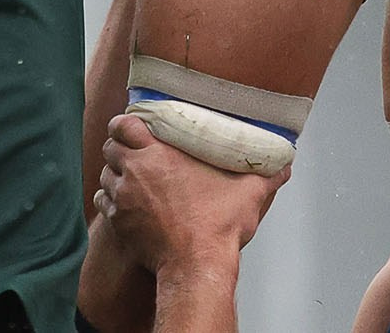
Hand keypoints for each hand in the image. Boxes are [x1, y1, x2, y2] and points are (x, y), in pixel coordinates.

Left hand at [94, 113, 286, 273]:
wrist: (195, 265)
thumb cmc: (216, 228)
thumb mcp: (247, 194)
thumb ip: (266, 174)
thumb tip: (285, 165)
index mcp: (158, 155)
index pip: (124, 124)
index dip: (126, 123)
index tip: (135, 126)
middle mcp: (134, 173)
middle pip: (110, 147)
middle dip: (119, 146)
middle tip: (135, 151)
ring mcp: (123, 199)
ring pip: (105, 174)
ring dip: (115, 172)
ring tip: (131, 176)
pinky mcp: (118, 224)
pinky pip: (104, 202)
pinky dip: (110, 199)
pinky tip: (125, 202)